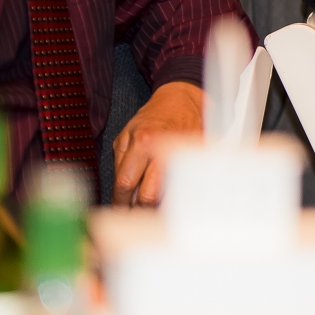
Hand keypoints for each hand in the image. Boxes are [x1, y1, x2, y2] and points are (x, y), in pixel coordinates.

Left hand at [112, 80, 202, 206]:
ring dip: (158, 205)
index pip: (125, 183)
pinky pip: (184, 185)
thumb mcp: (127, 134)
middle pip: (148, 195)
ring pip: (168, 194)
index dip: (120, 201)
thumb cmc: (155, 116)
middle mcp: (162, 150)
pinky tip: (170, 195)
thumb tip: (121, 192)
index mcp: (142, 143)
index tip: (119, 210)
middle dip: (139, 209)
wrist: (183, 99)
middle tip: (134, 215)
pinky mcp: (195, 159)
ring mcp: (181, 155)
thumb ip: (121, 163)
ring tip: (151, 210)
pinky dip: (176, 193)